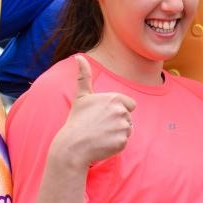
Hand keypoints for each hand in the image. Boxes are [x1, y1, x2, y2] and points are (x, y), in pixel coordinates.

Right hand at [51, 55, 136, 171]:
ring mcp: (123, 127)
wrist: (73, 146)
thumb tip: (78, 56)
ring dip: (117, 132)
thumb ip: (84, 76)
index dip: (118, 110)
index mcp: (114, 98)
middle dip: (117, 121)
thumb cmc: (77, 120)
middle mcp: (121, 111)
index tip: (103, 115)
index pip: (130, 104)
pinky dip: (116, 144)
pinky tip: (103, 143)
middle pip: (128, 117)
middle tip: (100, 126)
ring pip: (127, 129)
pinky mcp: (123, 141)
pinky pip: (124, 141)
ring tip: (101, 134)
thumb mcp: (82, 97)